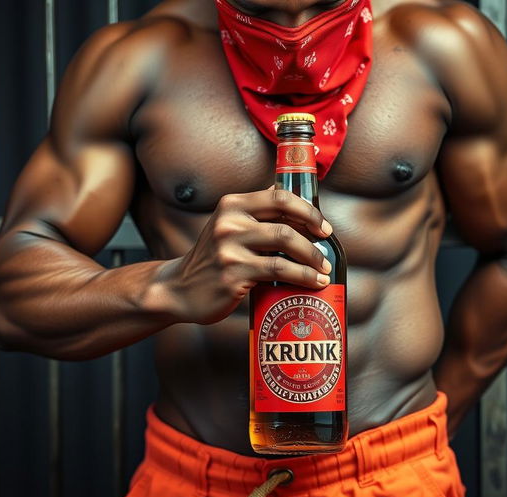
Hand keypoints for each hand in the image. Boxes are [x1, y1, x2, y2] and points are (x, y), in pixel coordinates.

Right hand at [160, 188, 333, 324]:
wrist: (179, 289)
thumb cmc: (213, 259)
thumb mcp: (227, 227)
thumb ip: (255, 214)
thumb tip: (293, 200)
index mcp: (232, 205)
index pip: (279, 198)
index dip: (308, 211)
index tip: (324, 228)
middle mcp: (229, 224)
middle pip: (285, 225)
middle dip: (314, 241)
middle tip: (326, 255)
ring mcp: (229, 250)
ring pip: (284, 248)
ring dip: (312, 261)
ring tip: (323, 272)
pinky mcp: (233, 275)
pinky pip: (278, 272)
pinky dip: (302, 277)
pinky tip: (312, 283)